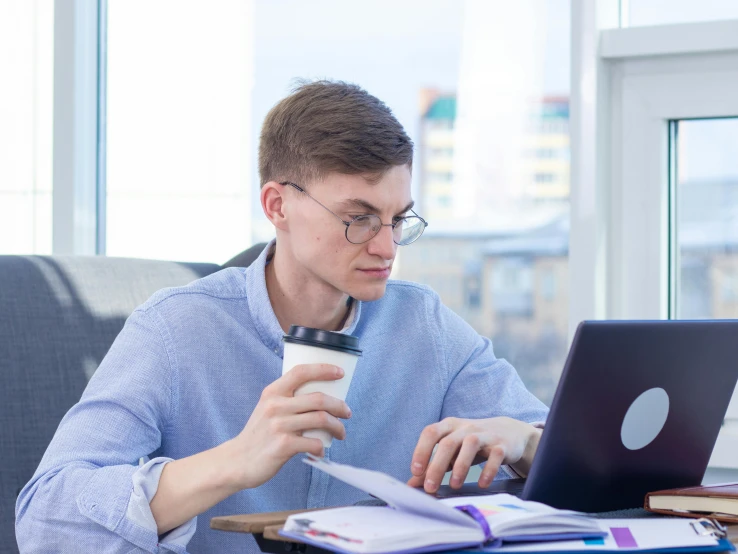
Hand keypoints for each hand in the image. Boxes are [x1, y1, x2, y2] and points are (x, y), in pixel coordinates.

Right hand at [230, 363, 351, 489]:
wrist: (237, 461)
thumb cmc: (259, 433)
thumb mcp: (267, 407)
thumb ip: (288, 399)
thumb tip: (321, 395)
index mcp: (273, 392)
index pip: (301, 372)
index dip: (324, 369)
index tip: (340, 372)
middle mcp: (275, 405)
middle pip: (318, 398)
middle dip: (339, 405)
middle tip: (347, 413)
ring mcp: (279, 425)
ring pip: (321, 419)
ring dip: (337, 426)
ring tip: (341, 433)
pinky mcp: (283, 446)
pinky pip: (314, 442)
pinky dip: (322, 447)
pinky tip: (321, 450)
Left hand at [407, 417, 540, 492]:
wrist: (508, 432)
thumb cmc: (473, 443)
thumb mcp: (452, 450)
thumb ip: (433, 465)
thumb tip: (411, 484)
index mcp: (449, 426)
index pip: (431, 432)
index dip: (421, 450)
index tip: (415, 471)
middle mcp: (465, 428)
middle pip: (448, 443)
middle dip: (437, 466)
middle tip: (430, 487)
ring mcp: (484, 434)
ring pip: (470, 444)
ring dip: (461, 466)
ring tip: (454, 485)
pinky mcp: (501, 445)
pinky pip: (495, 455)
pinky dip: (488, 470)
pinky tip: (482, 484)